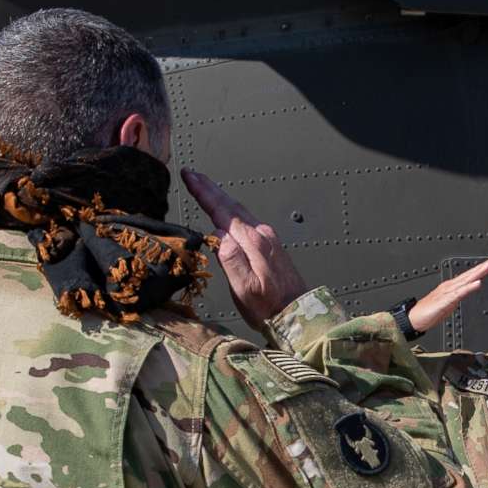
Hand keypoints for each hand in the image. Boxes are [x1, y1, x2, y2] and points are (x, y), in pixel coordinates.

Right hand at [182, 169, 309, 330]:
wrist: (298, 314)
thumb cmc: (269, 306)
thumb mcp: (245, 288)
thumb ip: (231, 260)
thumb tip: (218, 234)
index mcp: (253, 242)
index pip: (222, 211)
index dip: (204, 193)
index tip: (190, 177)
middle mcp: (262, 234)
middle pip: (230, 205)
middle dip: (209, 188)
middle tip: (191, 174)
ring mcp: (268, 238)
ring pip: (239, 210)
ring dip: (219, 196)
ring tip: (204, 186)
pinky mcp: (270, 245)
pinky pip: (245, 220)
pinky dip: (230, 210)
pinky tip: (225, 211)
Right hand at [408, 257, 487, 334]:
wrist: (414, 318)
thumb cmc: (429, 311)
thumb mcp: (449, 303)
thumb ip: (459, 296)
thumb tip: (468, 291)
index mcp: (451, 287)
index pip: (469, 276)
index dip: (481, 269)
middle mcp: (450, 286)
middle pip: (470, 274)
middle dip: (483, 266)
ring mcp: (448, 292)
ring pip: (466, 280)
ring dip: (478, 272)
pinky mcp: (445, 301)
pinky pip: (459, 293)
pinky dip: (469, 287)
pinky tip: (477, 283)